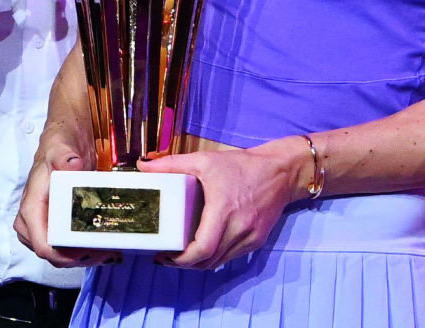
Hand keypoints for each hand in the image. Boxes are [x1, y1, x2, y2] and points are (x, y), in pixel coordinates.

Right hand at [14, 135, 116, 267]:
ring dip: (85, 257)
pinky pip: (65, 246)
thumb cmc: (58, 146)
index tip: (93, 250)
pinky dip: (84, 250)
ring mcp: (42, 226)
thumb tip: (71, 164)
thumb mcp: (60, 148)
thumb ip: (63, 156)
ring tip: (112, 251)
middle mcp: (32, 222)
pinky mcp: (53, 225)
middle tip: (110, 253)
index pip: (44, 246)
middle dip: (81, 259)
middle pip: (54, 255)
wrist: (63, 142)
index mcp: (31, 208)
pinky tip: (105, 247)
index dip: (67, 256)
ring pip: (61, 254)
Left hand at [139, 139, 306, 270]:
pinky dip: (216, 257)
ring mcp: (250, 237)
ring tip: (182, 255)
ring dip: (200, 263)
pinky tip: (205, 248)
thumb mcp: (205, 160)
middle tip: (167, 257)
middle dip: (185, 264)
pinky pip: (231, 256)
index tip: (165, 256)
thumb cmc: (242, 165)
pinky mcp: (257, 240)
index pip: (202, 249)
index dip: (181, 260)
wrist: (282, 171)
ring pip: (219, 263)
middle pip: (208, 262)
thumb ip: (171, 164)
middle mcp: (239, 228)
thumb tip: (142, 166)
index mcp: (224, 210)